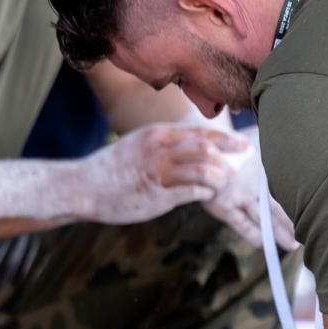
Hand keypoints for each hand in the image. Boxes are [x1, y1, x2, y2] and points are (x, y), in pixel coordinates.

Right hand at [79, 124, 248, 224]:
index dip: (227, 140)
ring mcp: (158, 173)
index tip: (243, 146)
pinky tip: (206, 195)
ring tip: (223, 184)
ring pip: (203, 171)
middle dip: (229, 159)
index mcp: (157, 135)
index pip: (201, 133)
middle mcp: (159, 150)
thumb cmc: (114, 168)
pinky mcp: (156, 195)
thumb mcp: (140, 144)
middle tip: (241, 167)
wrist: (84, 187)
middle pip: (207, 150)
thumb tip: (195, 146)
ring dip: (219, 178)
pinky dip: (205, 193)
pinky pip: (191, 192)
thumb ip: (166, 144)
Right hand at [202, 132, 297, 249]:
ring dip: (277, 233)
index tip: (313, 212)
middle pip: (275, 208)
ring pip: (261, 218)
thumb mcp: (256, 142)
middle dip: (290, 224)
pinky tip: (264, 243)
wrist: (204, 145)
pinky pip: (240, 223)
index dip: (298, 203)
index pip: (283, 191)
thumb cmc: (233, 146)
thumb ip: (273, 148)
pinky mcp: (222, 206)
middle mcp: (251, 184)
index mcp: (261, 170)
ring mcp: (237, 196)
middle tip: (307, 235)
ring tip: (292, 245)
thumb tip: (297, 137)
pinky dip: (252, 233)